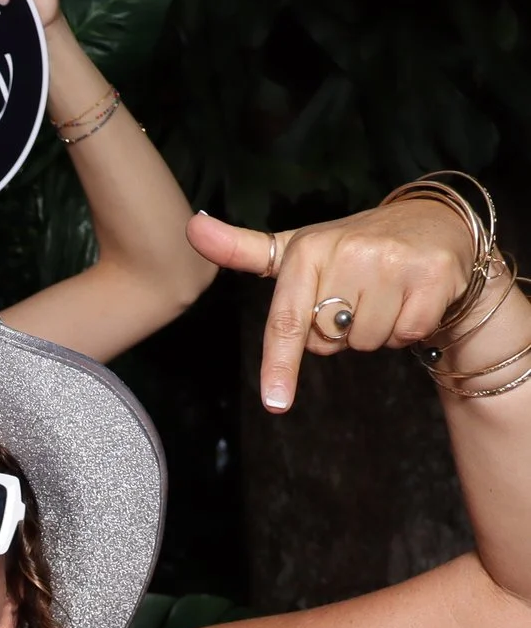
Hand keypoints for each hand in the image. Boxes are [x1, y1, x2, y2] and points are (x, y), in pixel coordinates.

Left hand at [189, 195, 477, 413]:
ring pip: (366, 342)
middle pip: (326, 342)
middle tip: (356, 296)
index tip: (275, 403)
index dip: (280, 365)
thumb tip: (192, 226)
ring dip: (375, 330)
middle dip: (337, 333)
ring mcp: (393, 261)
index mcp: (307, 249)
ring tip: (385, 293)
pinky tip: (412, 297)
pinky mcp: (433, 274)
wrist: (434, 224)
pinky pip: (406, 335)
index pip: (286, 321)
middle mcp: (349, 250)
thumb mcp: (297, 248)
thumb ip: (242, 249)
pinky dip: (408, 328)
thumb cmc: (351, 248)